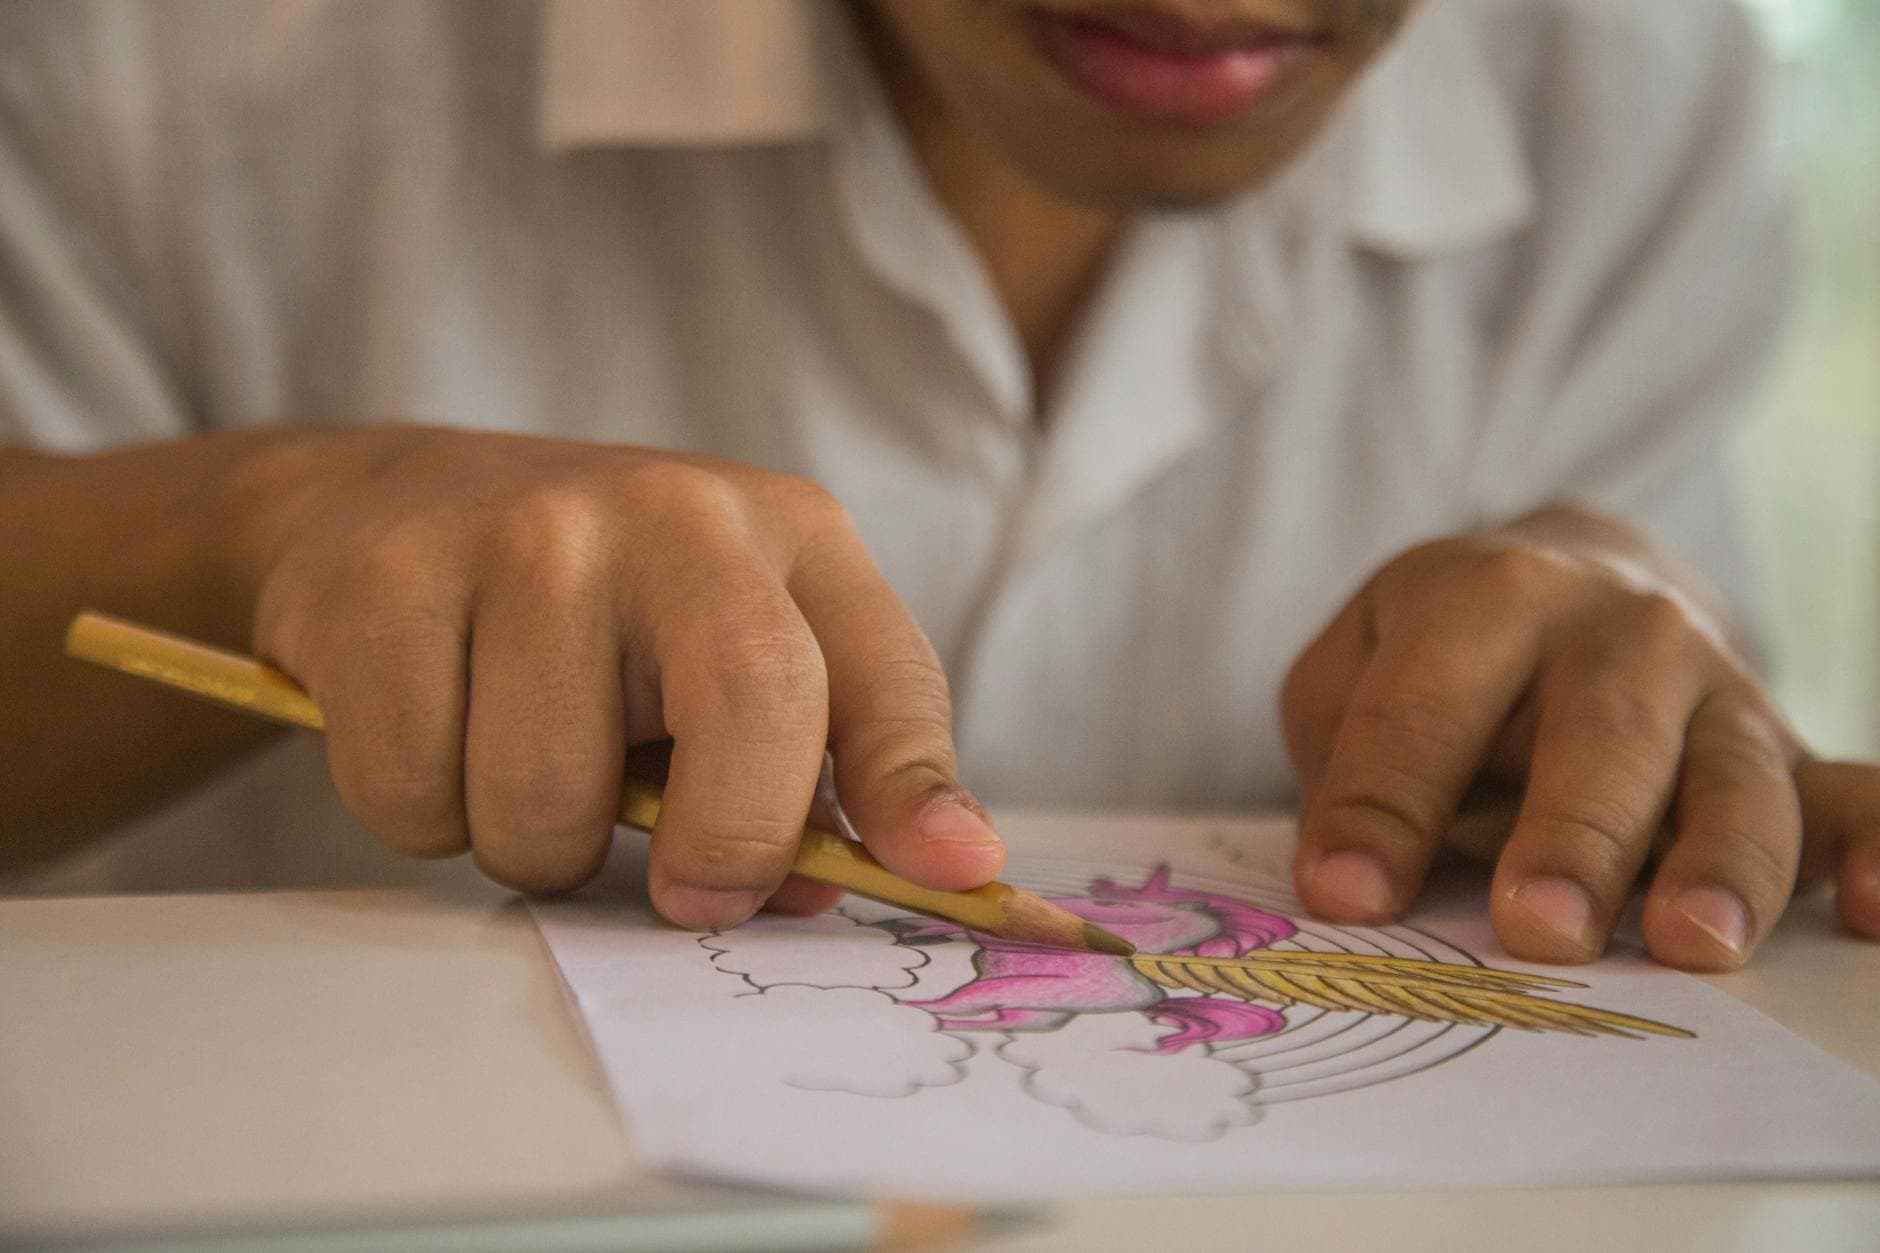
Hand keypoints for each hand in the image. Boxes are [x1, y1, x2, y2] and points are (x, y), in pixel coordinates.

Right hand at [228, 427, 1003, 924]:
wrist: (391, 502)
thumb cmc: (598, 614)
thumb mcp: (724, 656)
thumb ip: (800, 769)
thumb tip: (832, 889)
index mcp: (791, 536)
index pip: (885, 675)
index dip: (918, 789)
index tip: (952, 872)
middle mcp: (673, 513)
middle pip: (754, 706)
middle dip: (727, 847)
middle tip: (682, 886)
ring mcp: (525, 534)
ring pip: (549, 803)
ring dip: (534, 843)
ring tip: (520, 759)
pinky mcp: (386, 579)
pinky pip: (416, 795)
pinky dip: (421, 811)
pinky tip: (433, 728)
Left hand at [1281, 507, 1879, 969]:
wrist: (1569, 580)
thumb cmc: (1439, 654)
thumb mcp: (1355, 672)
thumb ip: (1344, 759)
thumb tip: (1351, 885)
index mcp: (1490, 595)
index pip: (1425, 708)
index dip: (1379, 805)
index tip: (1344, 897)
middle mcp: (1618, 631)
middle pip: (1600, 735)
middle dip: (1572, 834)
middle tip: (1539, 928)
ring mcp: (1712, 691)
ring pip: (1733, 778)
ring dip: (1720, 863)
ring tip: (1692, 943)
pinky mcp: (1782, 751)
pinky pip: (1852, 798)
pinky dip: (1877, 849)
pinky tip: (1874, 910)